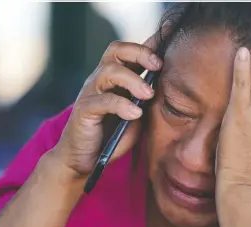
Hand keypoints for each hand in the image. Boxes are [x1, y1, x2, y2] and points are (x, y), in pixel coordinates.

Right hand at [49, 23, 170, 179]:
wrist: (84, 160)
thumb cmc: (110, 137)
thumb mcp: (134, 117)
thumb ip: (145, 102)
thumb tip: (162, 88)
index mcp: (113, 79)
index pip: (127, 52)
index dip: (146, 45)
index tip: (167, 43)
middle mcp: (100, 80)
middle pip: (115, 52)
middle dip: (139, 53)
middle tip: (158, 65)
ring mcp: (89, 93)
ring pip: (109, 71)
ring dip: (133, 80)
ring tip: (149, 94)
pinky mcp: (83, 111)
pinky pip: (103, 101)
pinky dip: (121, 105)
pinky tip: (135, 114)